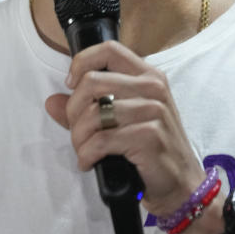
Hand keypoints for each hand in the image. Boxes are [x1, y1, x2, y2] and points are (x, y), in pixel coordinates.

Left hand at [44, 40, 206, 217]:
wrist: (182, 184)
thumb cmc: (151, 149)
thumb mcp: (123, 120)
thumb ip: (87, 107)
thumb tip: (52, 102)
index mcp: (148, 75)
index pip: (108, 49)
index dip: (81, 63)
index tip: (71, 85)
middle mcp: (153, 88)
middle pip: (92, 82)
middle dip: (73, 110)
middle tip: (78, 131)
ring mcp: (153, 110)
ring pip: (93, 113)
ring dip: (79, 137)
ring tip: (84, 150)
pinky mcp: (149, 136)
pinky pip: (101, 140)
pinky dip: (86, 154)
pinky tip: (89, 162)